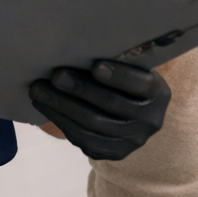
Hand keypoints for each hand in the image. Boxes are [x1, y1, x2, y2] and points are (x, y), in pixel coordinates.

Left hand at [28, 60, 169, 160]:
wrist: (134, 116)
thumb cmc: (126, 80)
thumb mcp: (133, 68)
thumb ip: (118, 60)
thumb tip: (79, 43)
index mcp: (158, 93)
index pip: (140, 85)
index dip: (119, 76)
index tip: (95, 66)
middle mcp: (149, 120)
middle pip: (110, 104)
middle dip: (80, 89)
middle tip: (55, 75)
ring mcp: (131, 141)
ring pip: (92, 124)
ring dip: (61, 106)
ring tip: (39, 90)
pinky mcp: (113, 153)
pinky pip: (83, 139)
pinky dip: (61, 121)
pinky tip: (45, 106)